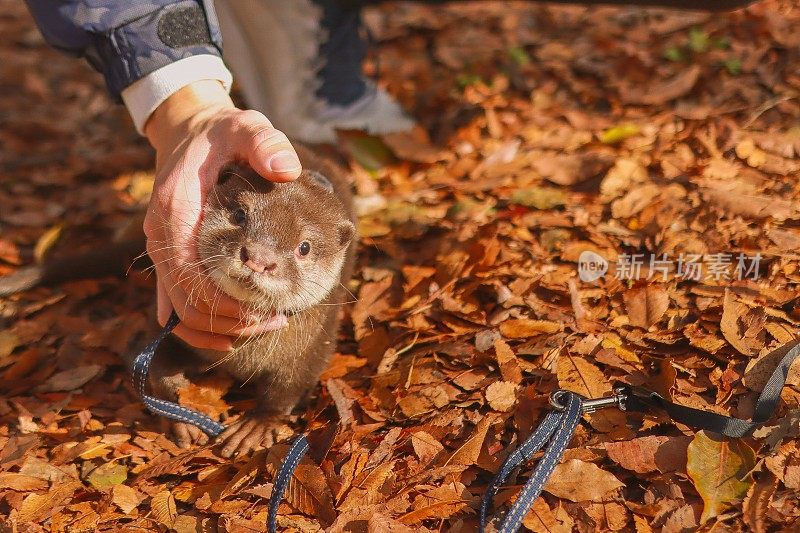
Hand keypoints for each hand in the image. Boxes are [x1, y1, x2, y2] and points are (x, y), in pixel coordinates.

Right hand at [142, 80, 299, 349]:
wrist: (188, 131)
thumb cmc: (221, 133)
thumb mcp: (246, 126)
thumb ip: (266, 142)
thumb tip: (286, 168)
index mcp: (175, 208)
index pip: (187, 272)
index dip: (221, 301)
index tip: (262, 309)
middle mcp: (160, 233)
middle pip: (184, 300)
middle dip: (229, 320)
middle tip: (276, 322)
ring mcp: (162, 248)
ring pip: (178, 309)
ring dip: (217, 328)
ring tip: (264, 327)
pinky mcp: (170, 256)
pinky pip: (174, 302)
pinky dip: (199, 325)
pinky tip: (231, 337)